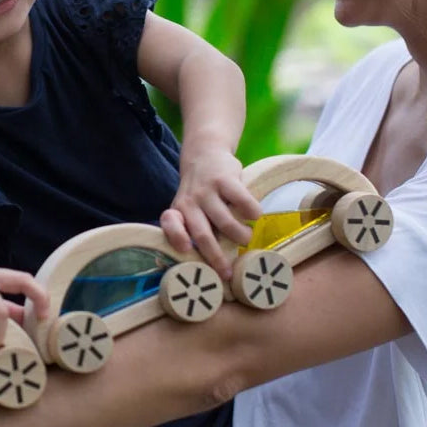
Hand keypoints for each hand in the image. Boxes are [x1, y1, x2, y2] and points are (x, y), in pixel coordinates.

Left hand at [161, 148, 261, 278]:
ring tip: (246, 238)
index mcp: (179, 211)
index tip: (186, 250)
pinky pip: (242, 201)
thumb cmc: (200, 193)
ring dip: (240, 235)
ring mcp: (208, 190)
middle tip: (228, 273)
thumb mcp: (189, 209)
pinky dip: (252, 212)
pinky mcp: (226, 179)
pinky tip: (255, 215)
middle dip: (216, 257)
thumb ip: (196, 230)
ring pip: (225, 222)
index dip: (176, 237)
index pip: (171, 224)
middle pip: (202, 234)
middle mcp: (190, 201)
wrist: (205, 154)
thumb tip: (213, 265)